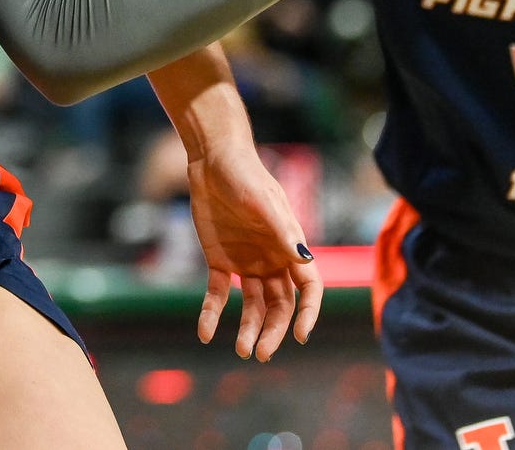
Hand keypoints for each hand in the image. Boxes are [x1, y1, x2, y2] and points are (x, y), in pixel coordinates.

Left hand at [187, 142, 321, 360]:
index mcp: (291, 249)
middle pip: (280, 305)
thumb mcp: (264, 202)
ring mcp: (246, 263)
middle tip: (260, 354)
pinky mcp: (220, 260)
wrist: (213, 161)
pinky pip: (218, 293)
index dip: (308, 313)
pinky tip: (205, 334)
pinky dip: (212, 314)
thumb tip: (305, 260)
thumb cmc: (246, 176)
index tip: (301, 336)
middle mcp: (272, 261)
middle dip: (273, 331)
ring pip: (252, 305)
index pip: (308, 289)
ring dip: (248, 329)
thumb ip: (282, 231)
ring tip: (242, 351)